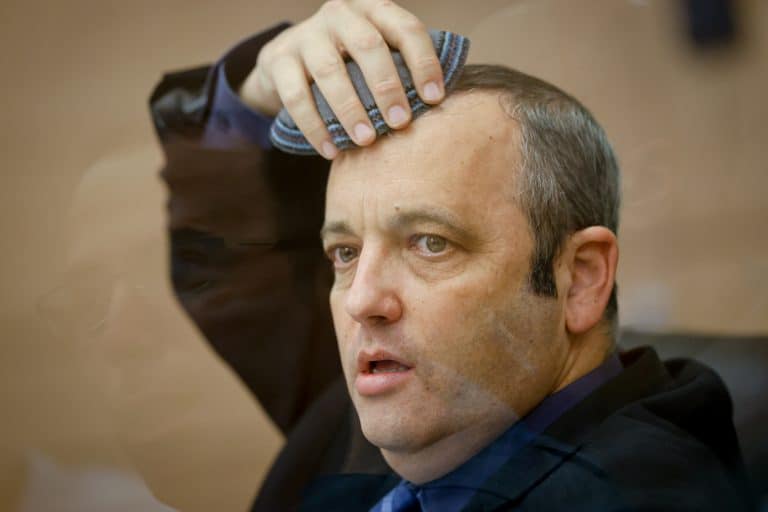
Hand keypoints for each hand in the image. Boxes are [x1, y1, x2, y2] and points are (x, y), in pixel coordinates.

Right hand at [239, 0, 444, 158]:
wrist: (286, 62)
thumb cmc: (348, 67)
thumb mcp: (375, 59)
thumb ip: (401, 71)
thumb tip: (439, 106)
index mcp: (373, 11)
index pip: (405, 28)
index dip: (424, 62)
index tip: (435, 98)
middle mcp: (340, 15)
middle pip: (367, 45)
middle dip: (386, 87)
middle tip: (399, 122)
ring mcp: (306, 35)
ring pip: (329, 70)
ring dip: (350, 109)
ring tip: (366, 140)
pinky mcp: (277, 59)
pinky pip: (295, 95)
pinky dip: (314, 126)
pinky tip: (330, 150)